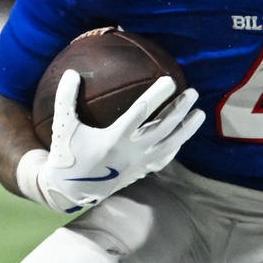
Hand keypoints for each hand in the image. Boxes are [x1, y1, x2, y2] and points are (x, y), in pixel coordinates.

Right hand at [31, 72, 202, 215]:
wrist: (70, 190)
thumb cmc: (67, 155)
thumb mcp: (63, 126)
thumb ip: (66, 98)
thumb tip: (72, 71)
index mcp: (114, 139)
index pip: (141, 112)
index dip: (157, 95)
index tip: (170, 80)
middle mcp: (131, 151)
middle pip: (163, 128)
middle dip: (180, 109)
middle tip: (193, 92)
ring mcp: (139, 163)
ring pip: (169, 144)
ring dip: (186, 129)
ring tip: (200, 113)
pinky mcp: (140, 171)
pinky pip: (164, 158)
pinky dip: (175, 146)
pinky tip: (184, 135)